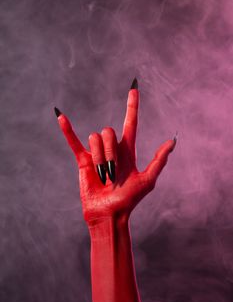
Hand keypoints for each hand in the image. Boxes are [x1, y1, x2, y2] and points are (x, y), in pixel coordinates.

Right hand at [55, 79, 176, 224]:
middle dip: (110, 152)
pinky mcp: (83, 161)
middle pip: (108, 132)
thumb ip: (159, 160)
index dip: (132, 106)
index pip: (130, 123)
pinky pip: (74, 142)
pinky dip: (68, 130)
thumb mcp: (148, 181)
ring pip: (95, 138)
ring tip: (103, 177)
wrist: (109, 214)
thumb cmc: (129, 200)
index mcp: (128, 150)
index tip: (134, 88)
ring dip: (99, 158)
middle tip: (113, 174)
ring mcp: (97, 154)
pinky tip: (61, 117)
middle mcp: (112, 149)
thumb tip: (172, 140)